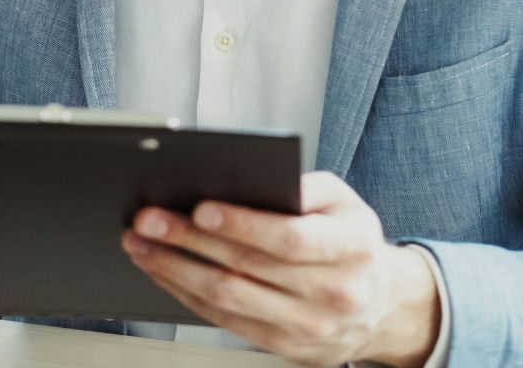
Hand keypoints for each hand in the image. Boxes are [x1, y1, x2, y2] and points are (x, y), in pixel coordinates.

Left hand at [122, 172, 439, 366]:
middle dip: (188, 241)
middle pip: (247, 267)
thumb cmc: (352, 242)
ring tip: (141, 243)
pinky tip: (162, 270)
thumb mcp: (342, 201)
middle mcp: (333, 292)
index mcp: (352, 248)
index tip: (200, 209)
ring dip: (174, 269)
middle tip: (148, 219)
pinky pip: (223, 320)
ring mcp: (308, 326)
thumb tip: (244, 177)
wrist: (380, 305)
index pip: (290, 239)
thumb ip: (300, 185)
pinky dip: (185, 293)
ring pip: (227, 298)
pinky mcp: (283, 346)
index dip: (243, 225)